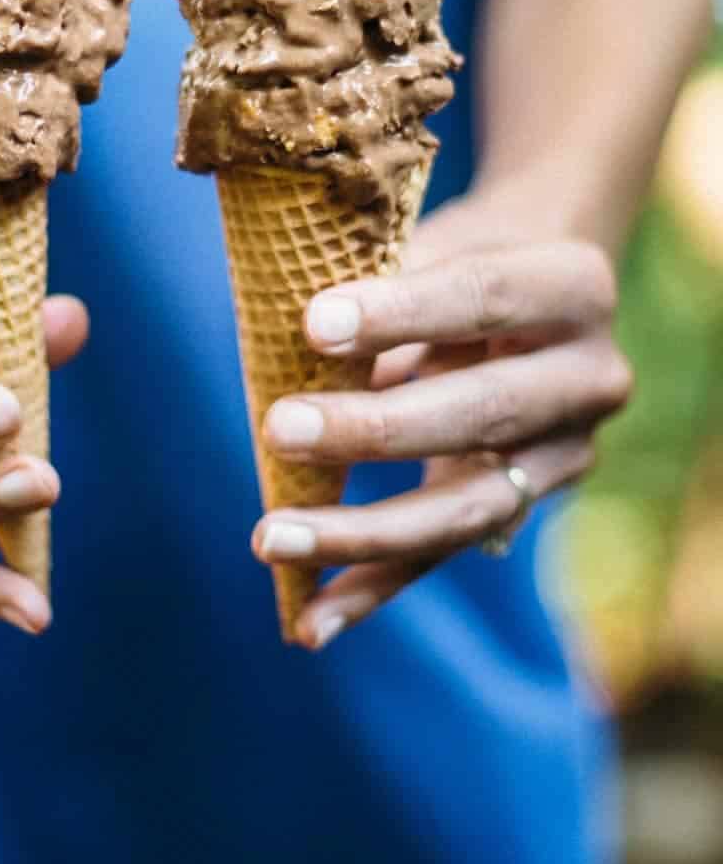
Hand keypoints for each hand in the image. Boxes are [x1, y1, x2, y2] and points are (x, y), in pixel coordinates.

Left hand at [254, 201, 632, 648]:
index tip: (313, 324)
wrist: (535, 287)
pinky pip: (443, 552)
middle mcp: (591, 377)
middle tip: (281, 429)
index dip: (399, 313)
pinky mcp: (526, 504)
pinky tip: (311, 620)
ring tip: (271, 539)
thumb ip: (381, 285)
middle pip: (481, 414)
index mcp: (575, 285)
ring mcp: (567, 453)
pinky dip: (373, 588)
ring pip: (464, 507)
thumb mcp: (436, 242)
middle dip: (375, 430)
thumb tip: (292, 342)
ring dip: (362, 533)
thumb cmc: (461, 253)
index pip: (482, 298)